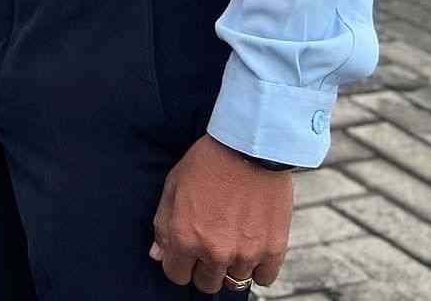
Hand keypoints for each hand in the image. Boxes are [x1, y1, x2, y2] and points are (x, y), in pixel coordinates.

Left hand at [150, 136, 291, 293]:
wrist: (248, 146)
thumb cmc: (206, 162)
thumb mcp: (173, 186)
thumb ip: (163, 225)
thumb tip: (158, 256)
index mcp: (184, 237)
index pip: (176, 275)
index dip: (178, 263)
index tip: (184, 252)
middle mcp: (214, 252)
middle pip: (206, 284)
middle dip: (203, 267)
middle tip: (208, 244)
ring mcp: (245, 254)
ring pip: (233, 282)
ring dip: (230, 266)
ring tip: (230, 239)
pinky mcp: (273, 250)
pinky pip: (263, 278)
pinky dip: (256, 268)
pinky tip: (250, 247)